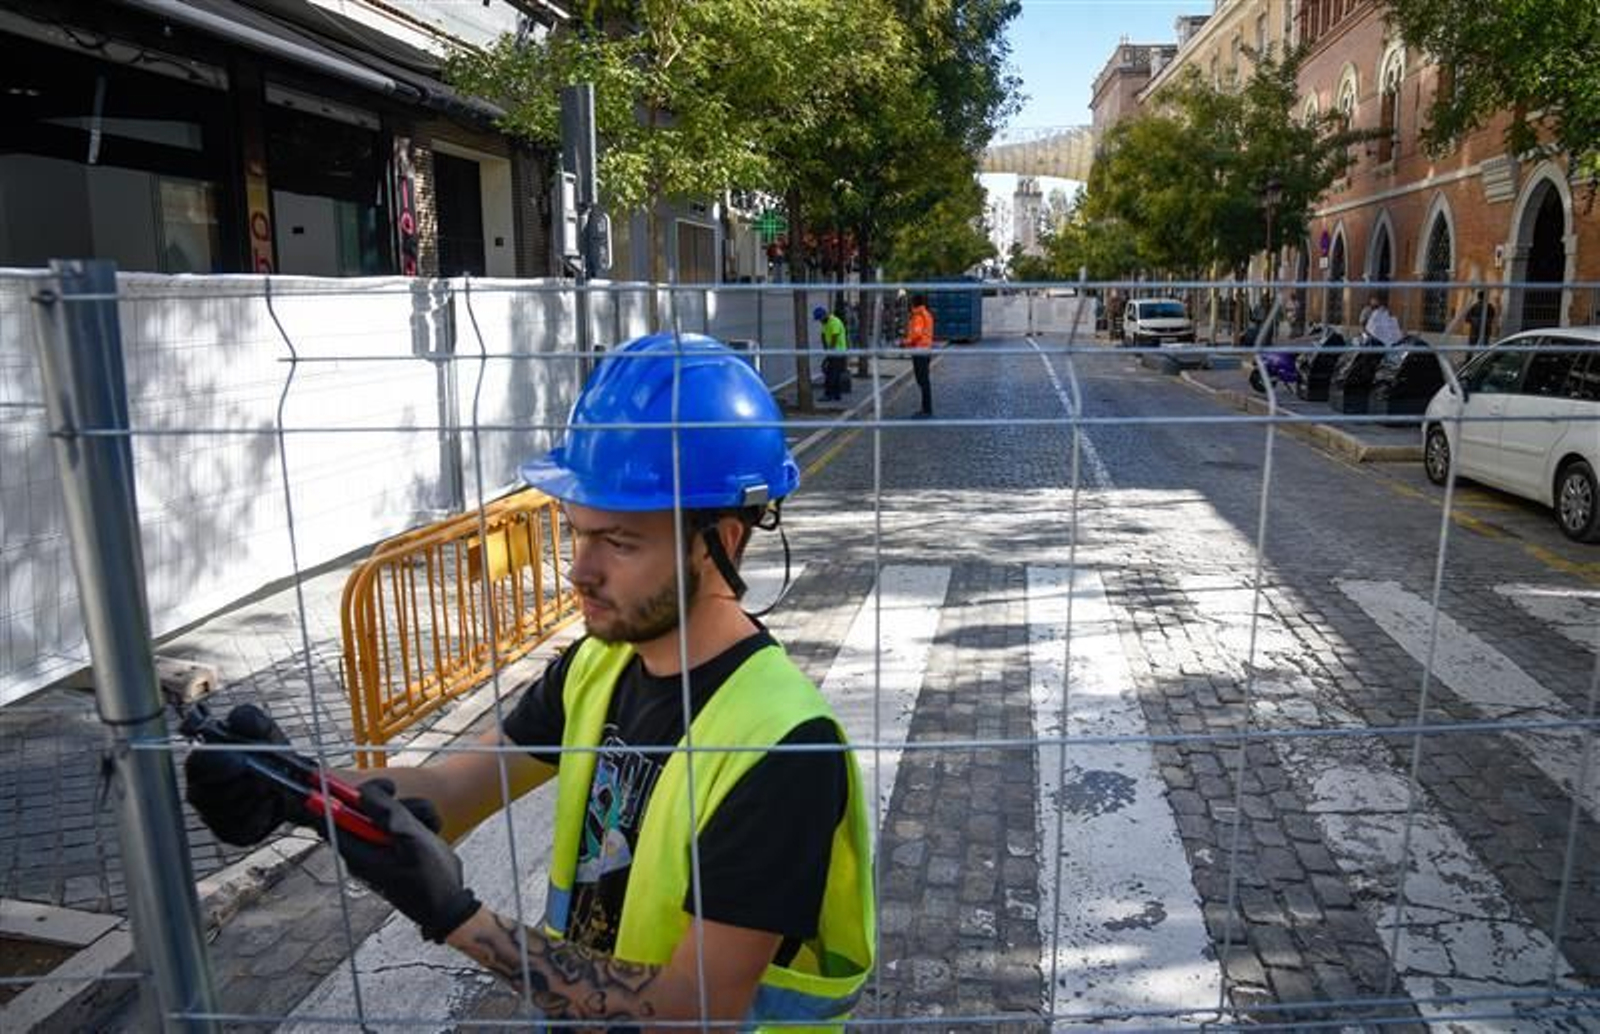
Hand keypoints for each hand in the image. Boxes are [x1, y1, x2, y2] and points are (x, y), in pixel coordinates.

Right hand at [183, 704, 309, 845]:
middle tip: (265, 775)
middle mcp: (198, 790)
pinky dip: (262, 814)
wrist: (290, 781)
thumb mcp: (263, 728)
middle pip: (212, 793)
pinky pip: (242, 828)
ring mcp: (210, 814)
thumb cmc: (267, 752)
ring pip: (230, 811)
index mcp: (201, 761)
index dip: (220, 764)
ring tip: (269, 786)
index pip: (197, 763)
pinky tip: (268, 803)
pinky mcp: (227, 833)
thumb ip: (248, 718)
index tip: (242, 762)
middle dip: (245, 783)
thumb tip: (235, 719)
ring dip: (256, 798)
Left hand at [330, 780, 480, 943]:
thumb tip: (362, 792)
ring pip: (386, 814)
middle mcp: (364, 850)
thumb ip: (386, 812)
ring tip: (428, 827)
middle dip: (389, 804)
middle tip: (407, 808)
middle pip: (362, 810)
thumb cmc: (430, 879)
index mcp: (357, 853)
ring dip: (411, 812)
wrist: (449, 905)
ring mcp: (380, 849)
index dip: (341, 794)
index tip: (366, 785)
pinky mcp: (395, 849)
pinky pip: (400, 825)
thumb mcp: (410, 839)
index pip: (331, 817)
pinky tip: (430, 833)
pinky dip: (417, 822)